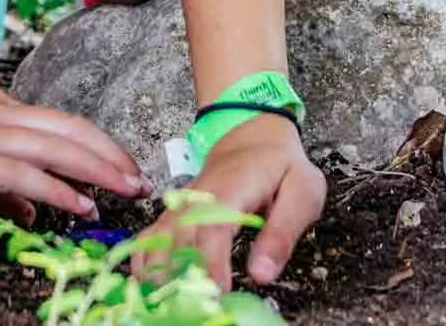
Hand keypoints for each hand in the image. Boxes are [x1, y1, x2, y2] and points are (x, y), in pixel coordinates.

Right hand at [0, 83, 147, 215]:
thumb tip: (36, 209)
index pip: (57, 121)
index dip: (95, 143)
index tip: (121, 166)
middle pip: (66, 127)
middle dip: (109, 154)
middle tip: (141, 177)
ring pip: (51, 146)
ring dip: (94, 169)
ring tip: (125, 189)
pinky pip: (19, 172)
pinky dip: (54, 187)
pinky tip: (78, 204)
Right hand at [143, 114, 322, 289]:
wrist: (254, 136)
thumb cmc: (281, 166)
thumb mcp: (302, 193)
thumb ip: (283, 234)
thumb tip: (262, 274)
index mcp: (232, 189)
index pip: (213, 228)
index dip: (212, 262)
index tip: (217, 293)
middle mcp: (198, 198)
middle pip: (179, 239)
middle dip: (184, 278)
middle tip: (194, 309)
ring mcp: (181, 206)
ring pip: (158, 241)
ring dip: (160, 275)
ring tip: (166, 306)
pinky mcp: (174, 214)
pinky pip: (149, 239)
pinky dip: (143, 263)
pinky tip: (148, 289)